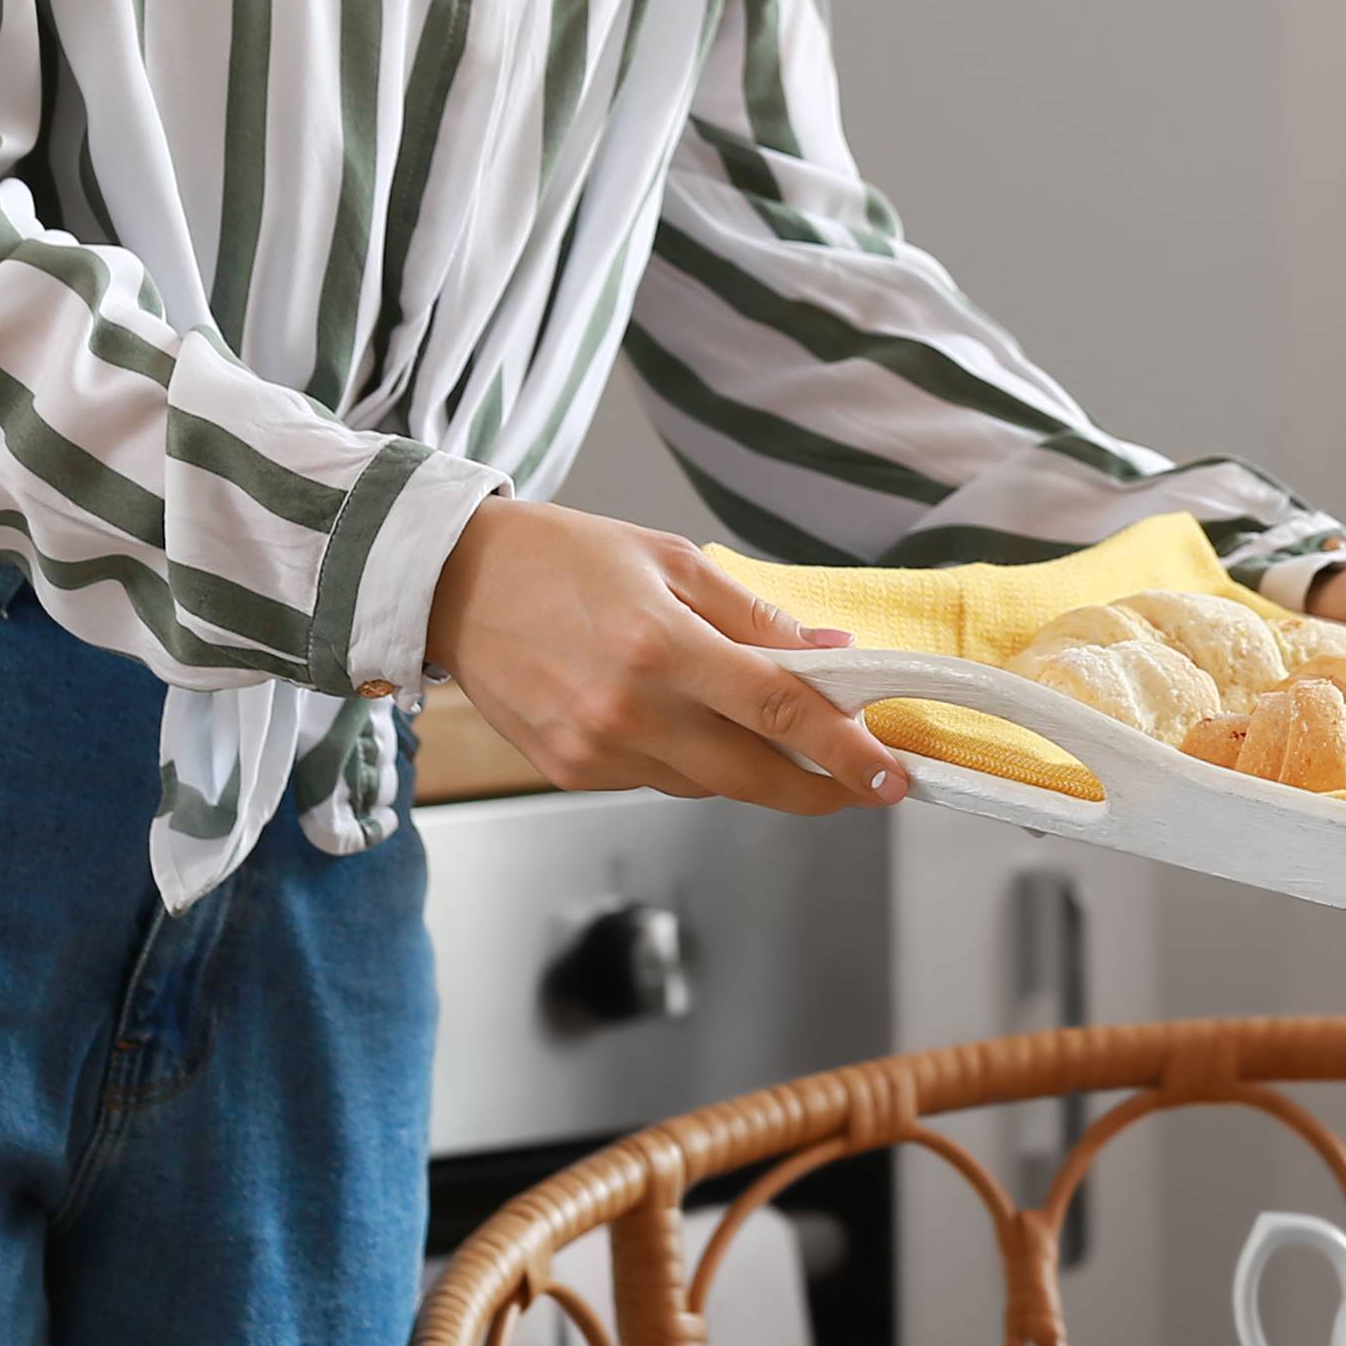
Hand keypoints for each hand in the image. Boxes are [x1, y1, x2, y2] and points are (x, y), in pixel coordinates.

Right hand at [421, 500, 910, 813]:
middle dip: (822, 788)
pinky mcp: (569, 771)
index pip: (778, 710)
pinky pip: (658, 783)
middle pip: (752, 774)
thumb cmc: (563, 557)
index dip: (846, 750)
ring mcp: (593, 750)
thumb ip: (757, 615)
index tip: (892, 774)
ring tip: (780, 738)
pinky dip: (692, 764)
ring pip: (707, 784)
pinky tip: (692, 728)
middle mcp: (626, 710)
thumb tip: (833, 655)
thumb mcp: (672, 559)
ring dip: (754, 770)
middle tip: (869, 785)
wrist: (453, 583)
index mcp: (660, 646)